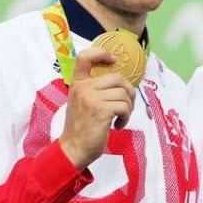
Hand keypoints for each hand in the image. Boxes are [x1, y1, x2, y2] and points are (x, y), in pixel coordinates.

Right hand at [58, 47, 135, 170]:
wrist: (74, 148)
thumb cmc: (82, 126)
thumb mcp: (82, 102)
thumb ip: (94, 89)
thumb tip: (120, 82)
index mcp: (77, 83)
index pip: (85, 57)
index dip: (101, 53)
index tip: (113, 60)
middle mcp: (83, 88)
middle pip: (118, 78)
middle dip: (129, 92)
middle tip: (125, 106)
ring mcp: (91, 98)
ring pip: (124, 94)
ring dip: (128, 108)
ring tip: (119, 118)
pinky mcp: (101, 110)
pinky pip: (125, 107)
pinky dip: (126, 117)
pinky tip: (117, 125)